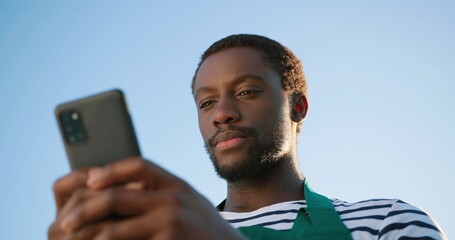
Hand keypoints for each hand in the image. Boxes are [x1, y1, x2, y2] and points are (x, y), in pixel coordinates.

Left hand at [54, 157, 244, 239]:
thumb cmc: (207, 231)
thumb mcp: (192, 203)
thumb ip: (167, 193)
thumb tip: (133, 189)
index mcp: (178, 184)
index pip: (139, 166)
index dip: (111, 170)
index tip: (89, 180)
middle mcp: (174, 198)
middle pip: (118, 196)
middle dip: (86, 208)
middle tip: (65, 221)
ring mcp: (171, 221)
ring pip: (115, 228)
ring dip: (89, 235)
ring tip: (73, 239)